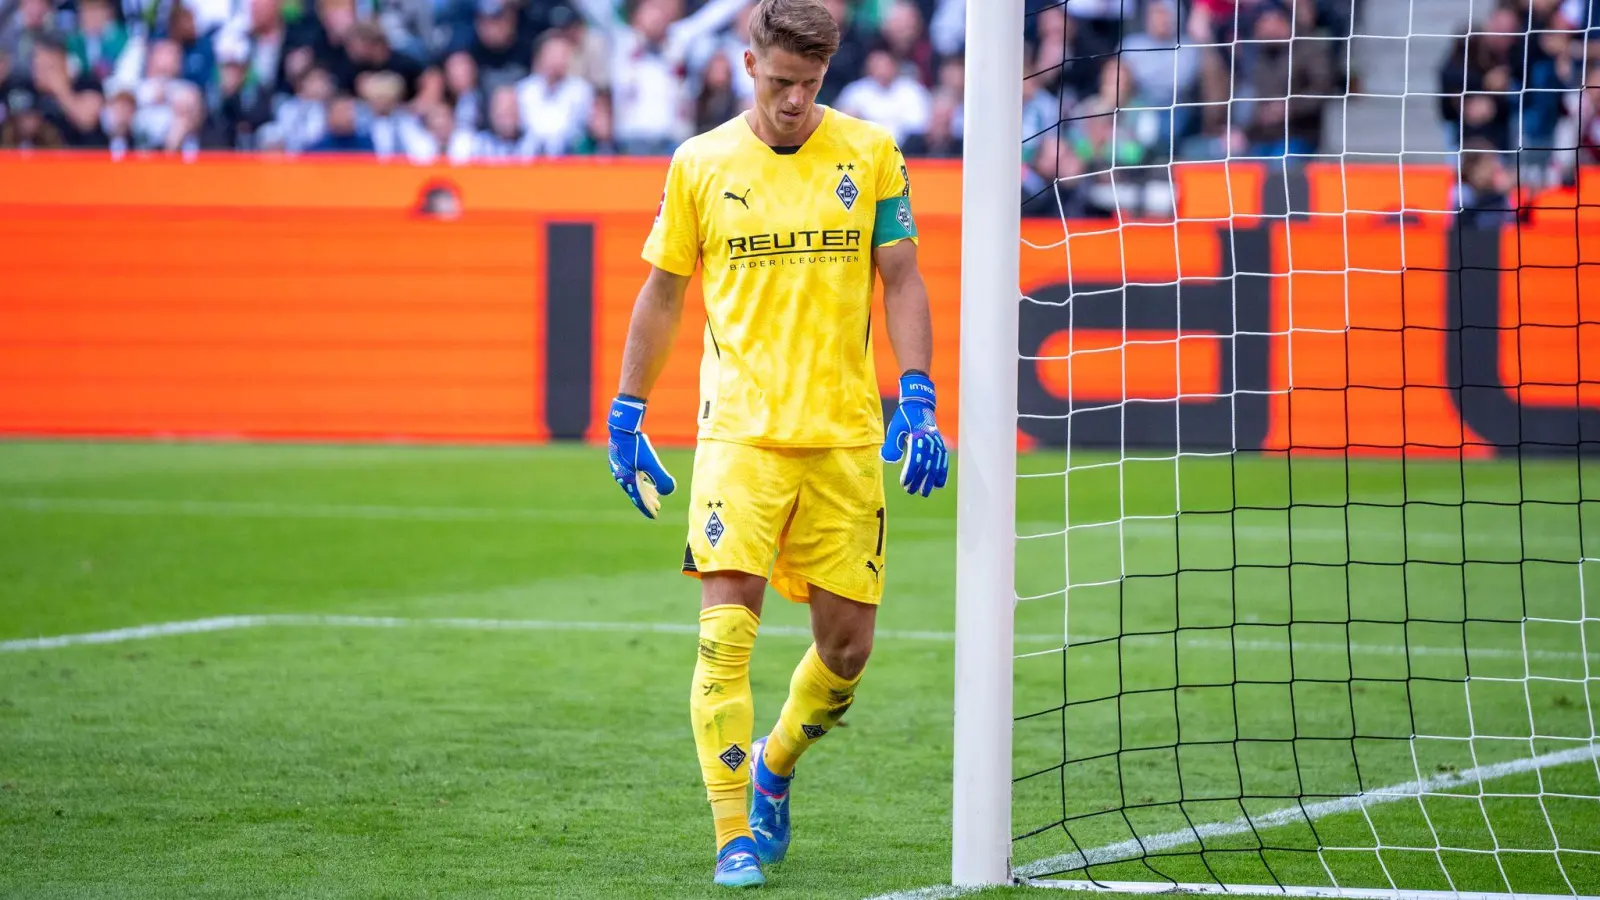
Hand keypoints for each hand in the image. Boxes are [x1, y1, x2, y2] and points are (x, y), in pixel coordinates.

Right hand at [607, 395, 676, 518]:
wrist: (622, 429)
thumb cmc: (636, 445)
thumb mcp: (651, 462)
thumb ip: (661, 477)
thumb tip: (670, 491)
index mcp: (629, 480)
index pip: (640, 499)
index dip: (648, 508)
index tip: (655, 516)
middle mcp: (623, 478)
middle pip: (637, 493)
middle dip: (647, 501)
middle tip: (658, 508)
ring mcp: (620, 470)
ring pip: (634, 485)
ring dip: (645, 491)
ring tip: (655, 494)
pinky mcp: (621, 462)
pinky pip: (631, 476)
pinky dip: (640, 481)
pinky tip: (646, 477)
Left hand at [880, 371, 948, 496]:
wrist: (919, 404)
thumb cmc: (904, 417)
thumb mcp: (895, 428)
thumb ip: (892, 444)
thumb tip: (889, 460)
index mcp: (918, 436)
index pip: (915, 459)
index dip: (910, 473)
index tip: (904, 484)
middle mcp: (930, 440)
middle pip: (926, 464)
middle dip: (919, 480)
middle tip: (911, 492)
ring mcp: (937, 442)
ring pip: (935, 465)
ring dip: (930, 480)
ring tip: (924, 492)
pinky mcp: (940, 444)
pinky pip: (943, 461)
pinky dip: (942, 473)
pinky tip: (938, 485)